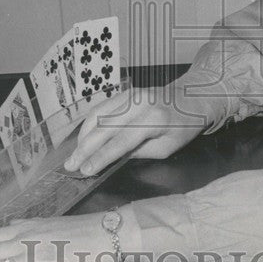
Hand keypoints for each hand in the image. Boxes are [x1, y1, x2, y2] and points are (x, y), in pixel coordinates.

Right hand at [65, 81, 215, 176]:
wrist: (192, 98)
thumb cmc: (183, 127)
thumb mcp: (167, 148)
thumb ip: (139, 152)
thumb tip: (111, 158)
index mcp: (154, 121)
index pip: (121, 142)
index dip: (101, 157)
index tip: (85, 170)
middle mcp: (139, 104)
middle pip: (104, 128)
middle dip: (85, 148)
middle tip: (70, 165)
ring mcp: (131, 95)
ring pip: (98, 115)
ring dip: (82, 136)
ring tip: (74, 154)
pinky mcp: (125, 92)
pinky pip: (101, 107)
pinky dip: (89, 123)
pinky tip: (83, 137)